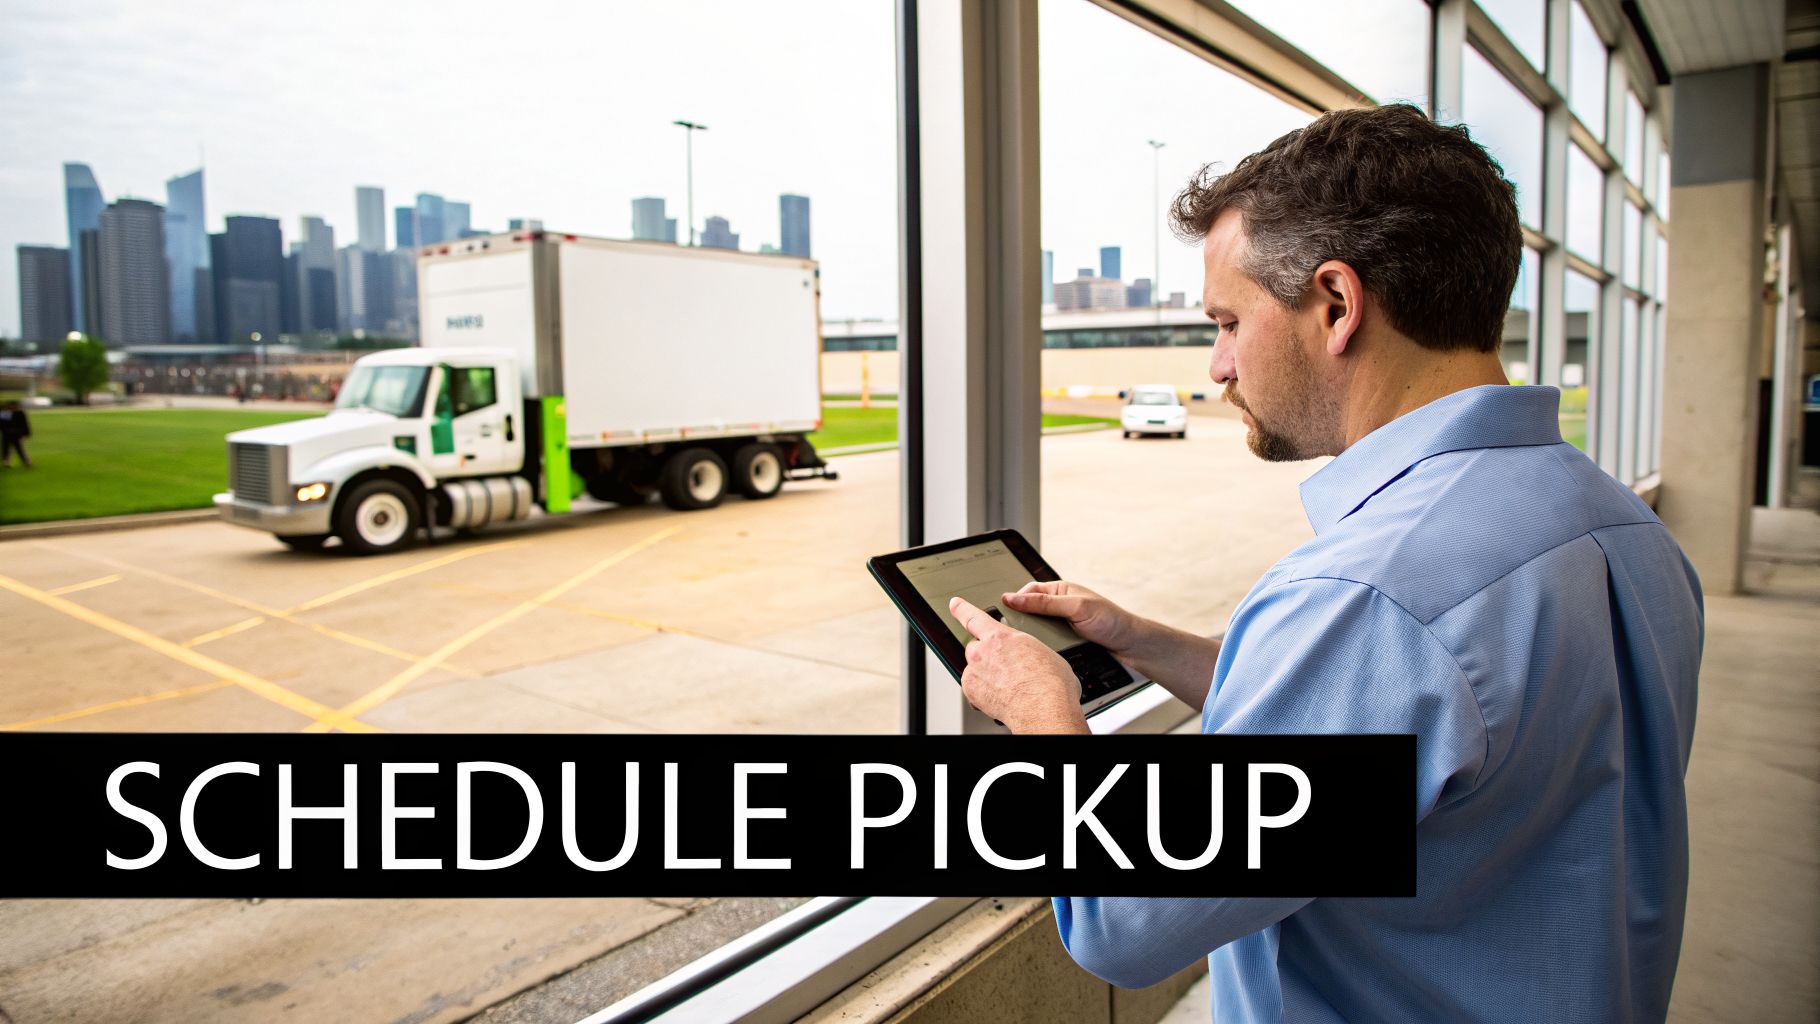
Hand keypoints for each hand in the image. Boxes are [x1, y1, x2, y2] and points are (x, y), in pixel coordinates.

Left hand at [949, 596, 1088, 733]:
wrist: (1044, 709)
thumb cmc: (1050, 684)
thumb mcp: (1044, 653)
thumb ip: (1027, 650)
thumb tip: (1031, 657)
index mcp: (1002, 637)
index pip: (974, 617)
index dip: (962, 609)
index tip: (955, 604)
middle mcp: (984, 651)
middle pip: (976, 648)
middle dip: (987, 655)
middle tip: (1005, 668)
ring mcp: (975, 672)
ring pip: (974, 669)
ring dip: (985, 674)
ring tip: (1008, 686)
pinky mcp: (971, 691)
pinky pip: (973, 688)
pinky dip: (983, 692)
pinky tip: (1001, 697)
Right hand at [999, 581, 1137, 656]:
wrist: (1130, 646)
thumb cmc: (1110, 621)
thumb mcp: (1076, 608)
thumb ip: (1045, 603)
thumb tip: (1015, 598)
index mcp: (1061, 590)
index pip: (1030, 590)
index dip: (1017, 599)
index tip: (1004, 612)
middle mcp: (1060, 605)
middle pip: (1030, 610)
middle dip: (1022, 620)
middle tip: (1011, 632)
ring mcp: (1062, 623)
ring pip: (1036, 628)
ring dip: (1032, 635)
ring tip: (1023, 644)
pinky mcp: (1065, 639)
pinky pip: (1046, 641)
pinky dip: (1041, 646)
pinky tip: (1038, 652)